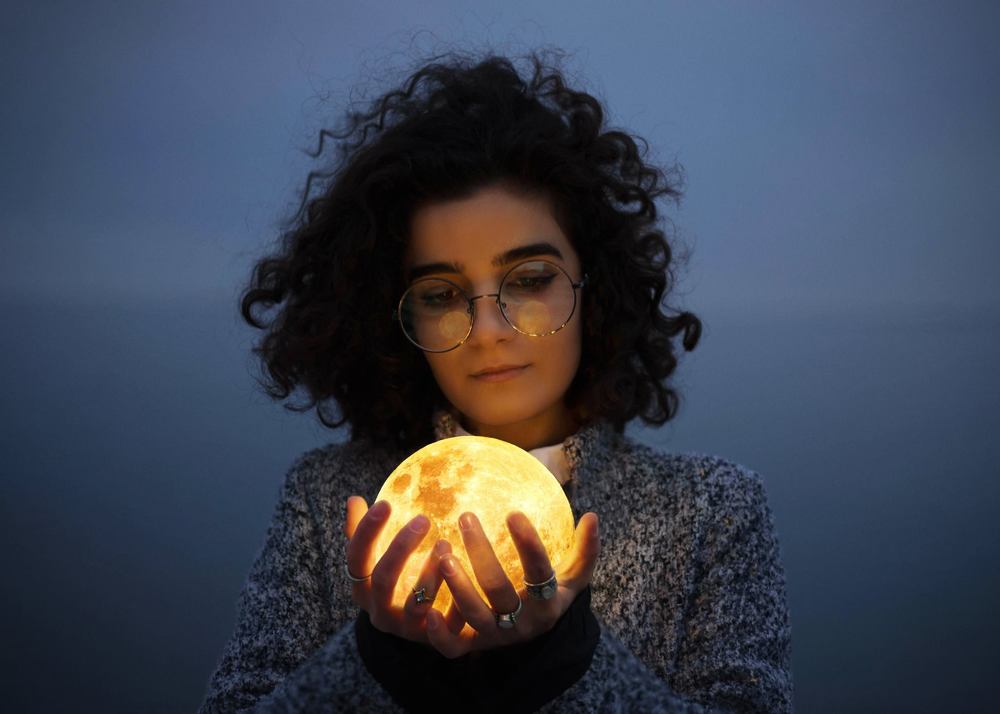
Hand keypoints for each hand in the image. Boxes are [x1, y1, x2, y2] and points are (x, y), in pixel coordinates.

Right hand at [344, 496, 450, 644]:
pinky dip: (454, 608)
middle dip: (401, 548)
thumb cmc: (397, 581)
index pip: (356, 559)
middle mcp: (379, 612)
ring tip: (446, 544)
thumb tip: (353, 498)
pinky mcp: (433, 642)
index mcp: (362, 588)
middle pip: (383, 580)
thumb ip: (363, 532)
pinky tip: (468, 581)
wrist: (417, 630)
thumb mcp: (377, 559)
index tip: (385, 503)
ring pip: (415, 606)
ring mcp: (405, 629)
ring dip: (430, 576)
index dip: (367, 532)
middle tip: (423, 519)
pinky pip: (445, 628)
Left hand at [425, 509, 599, 658]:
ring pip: (475, 614)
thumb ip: (585, 550)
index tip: (513, 513)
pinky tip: (428, 610)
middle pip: (498, 588)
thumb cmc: (550, 595)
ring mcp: (496, 637)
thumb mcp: (572, 578)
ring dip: (457, 585)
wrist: (534, 636)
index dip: (528, 544)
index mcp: (548, 604)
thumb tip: (593, 517)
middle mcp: (522, 623)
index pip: (539, 571)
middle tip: (466, 516)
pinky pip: (454, 647)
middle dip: (481, 552)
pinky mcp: (473, 647)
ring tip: (443, 554)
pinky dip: (440, 634)